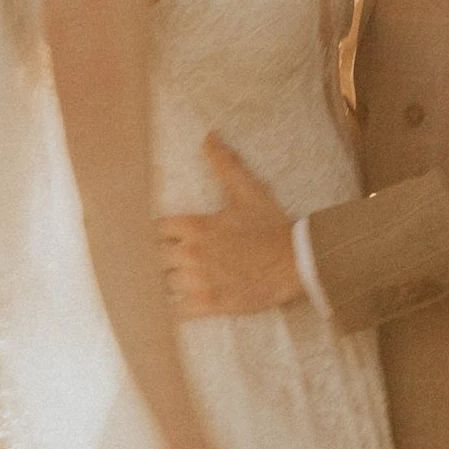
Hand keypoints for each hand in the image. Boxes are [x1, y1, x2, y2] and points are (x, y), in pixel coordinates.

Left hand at [160, 136, 303, 319]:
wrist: (297, 261)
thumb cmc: (271, 226)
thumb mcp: (247, 191)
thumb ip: (224, 164)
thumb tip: (209, 137)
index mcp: (195, 225)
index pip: (153, 228)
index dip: (152, 232)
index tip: (152, 235)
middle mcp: (191, 253)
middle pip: (151, 257)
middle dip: (155, 257)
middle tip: (156, 259)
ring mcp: (198, 280)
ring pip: (162, 283)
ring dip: (164, 281)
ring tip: (165, 281)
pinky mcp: (209, 304)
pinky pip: (174, 311)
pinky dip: (170, 309)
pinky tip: (172, 305)